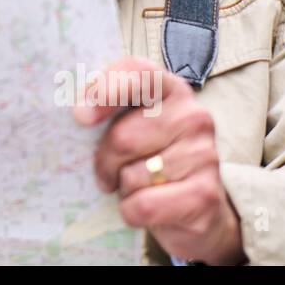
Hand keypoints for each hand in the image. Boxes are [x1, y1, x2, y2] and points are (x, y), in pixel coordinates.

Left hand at [73, 56, 245, 264]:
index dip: (105, 89)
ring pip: (132, 176)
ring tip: (137, 186)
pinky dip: (132, 211)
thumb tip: (79, 111)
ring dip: (122, 188)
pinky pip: (144, 206)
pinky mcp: (205, 196)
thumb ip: (108, 108)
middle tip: (108, 171)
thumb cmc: (150, 157)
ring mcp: (205, 155)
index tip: (80, 116)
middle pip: (123, 137)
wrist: (196, 205)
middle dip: (105, 161)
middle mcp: (194, 116)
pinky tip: (148, 206)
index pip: (138, 72)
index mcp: (171, 89)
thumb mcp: (131, 124)